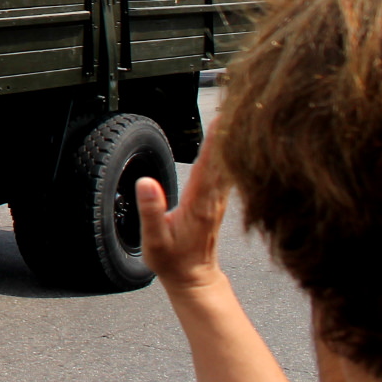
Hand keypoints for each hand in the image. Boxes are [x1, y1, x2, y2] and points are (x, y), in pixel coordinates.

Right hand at [139, 131, 228, 291]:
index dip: (215, 141)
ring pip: (229, 164)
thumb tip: (146, 182)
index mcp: (198, 204)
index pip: (208, 165)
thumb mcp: (154, 240)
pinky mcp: (218, 201)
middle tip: (233, 104)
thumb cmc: (173, 260)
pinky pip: (227, 172)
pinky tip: (231, 142)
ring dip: (232, 140)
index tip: (222, 118)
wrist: (194, 277)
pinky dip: (229, 154)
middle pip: (225, 159)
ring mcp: (219, 200)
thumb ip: (151, 211)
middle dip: (229, 131)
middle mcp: (213, 199)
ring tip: (234, 116)